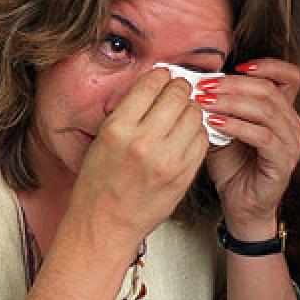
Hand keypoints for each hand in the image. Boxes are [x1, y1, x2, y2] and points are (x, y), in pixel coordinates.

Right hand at [69, 68, 208, 248]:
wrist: (104, 224)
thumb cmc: (98, 185)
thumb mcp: (102, 141)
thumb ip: (128, 114)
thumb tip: (154, 88)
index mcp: (117, 129)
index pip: (151, 84)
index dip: (161, 76)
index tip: (164, 76)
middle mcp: (143, 143)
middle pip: (178, 96)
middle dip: (180, 89)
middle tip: (178, 91)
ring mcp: (167, 161)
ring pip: (194, 115)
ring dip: (191, 110)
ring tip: (182, 114)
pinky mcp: (183, 176)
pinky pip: (201, 140)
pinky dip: (197, 132)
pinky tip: (186, 135)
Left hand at [198, 58, 299, 236]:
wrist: (239, 204)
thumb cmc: (231, 168)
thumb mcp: (222, 131)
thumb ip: (218, 109)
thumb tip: (195, 86)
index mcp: (282, 113)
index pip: (289, 77)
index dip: (268, 66)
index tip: (237, 65)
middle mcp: (292, 125)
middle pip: (268, 90)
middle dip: (232, 85)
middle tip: (204, 86)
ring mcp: (291, 143)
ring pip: (265, 110)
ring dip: (230, 102)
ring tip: (204, 102)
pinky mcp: (282, 162)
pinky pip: (261, 136)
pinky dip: (236, 126)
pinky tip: (215, 122)